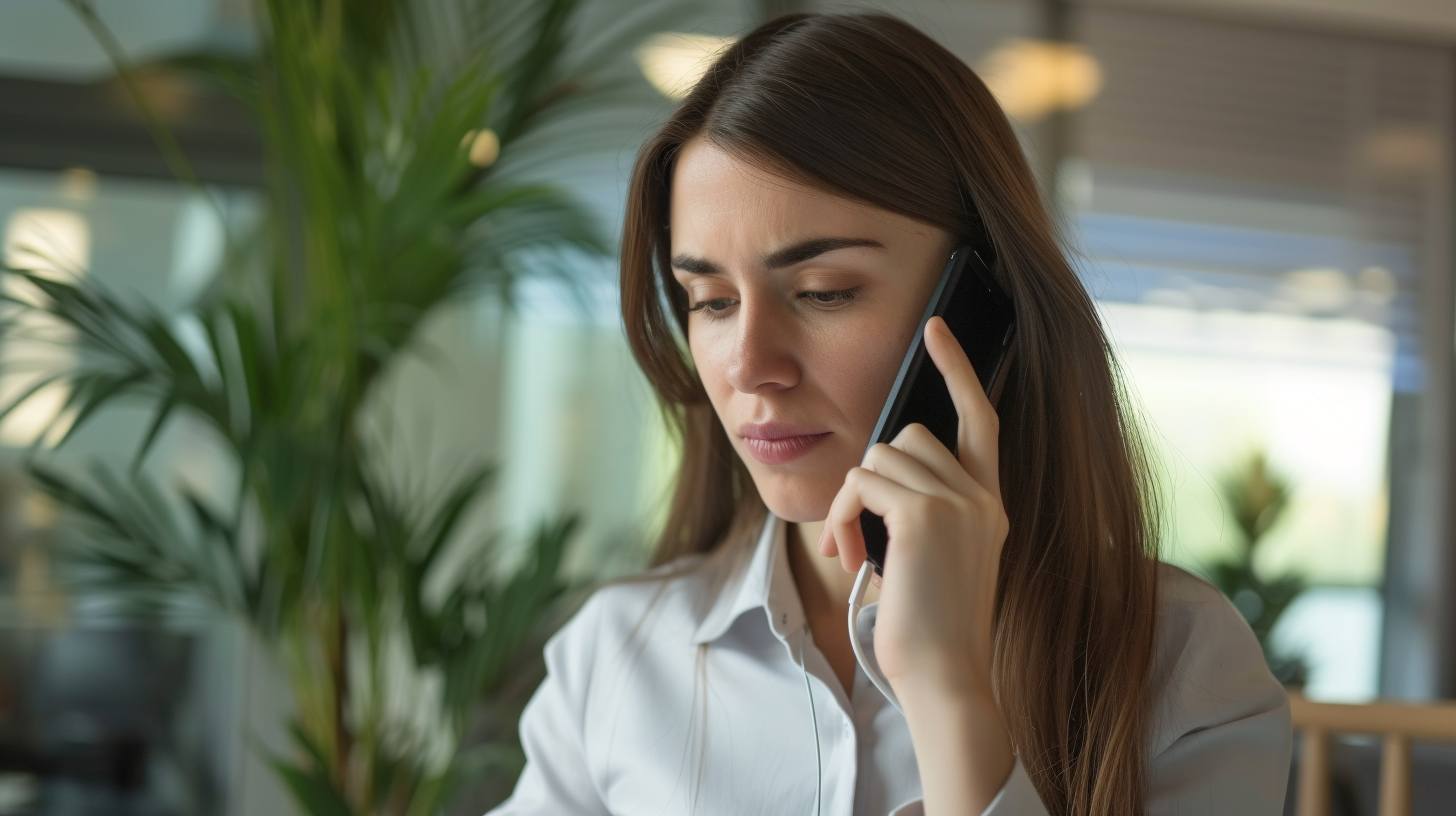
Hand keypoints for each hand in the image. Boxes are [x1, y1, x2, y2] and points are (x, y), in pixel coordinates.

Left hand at [816, 314, 1007, 698]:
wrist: (945, 679)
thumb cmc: (929, 633)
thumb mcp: (934, 563)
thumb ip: (920, 514)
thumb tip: (873, 478)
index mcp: (990, 505)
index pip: (980, 418)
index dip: (958, 369)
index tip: (935, 329)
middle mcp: (982, 496)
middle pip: (906, 437)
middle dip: (870, 479)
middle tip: (855, 537)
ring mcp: (958, 502)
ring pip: (877, 457)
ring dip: (849, 503)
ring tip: (853, 553)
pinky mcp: (923, 514)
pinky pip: (860, 482)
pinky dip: (841, 515)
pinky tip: (849, 556)